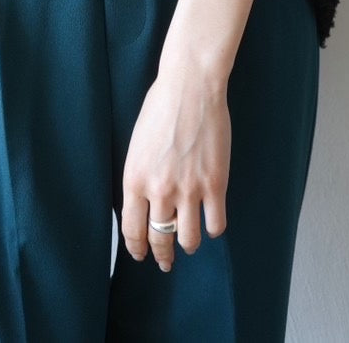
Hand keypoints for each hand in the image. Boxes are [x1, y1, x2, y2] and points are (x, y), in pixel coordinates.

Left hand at [120, 68, 230, 270]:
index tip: (142, 254)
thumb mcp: (137, 145)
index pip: (132, 230)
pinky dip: (213, 228)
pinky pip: (216, 224)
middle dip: (162, 255)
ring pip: (188, 239)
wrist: (191, 87)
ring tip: (189, 243)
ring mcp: (189, 190)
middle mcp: (159, 190)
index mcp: (134, 179)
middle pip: (160, 239)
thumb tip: (146, 203)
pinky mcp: (215, 185)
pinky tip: (210, 221)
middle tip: (165, 261)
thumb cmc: (161, 107)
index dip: (138, 247)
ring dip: (188, 245)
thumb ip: (140, 177)